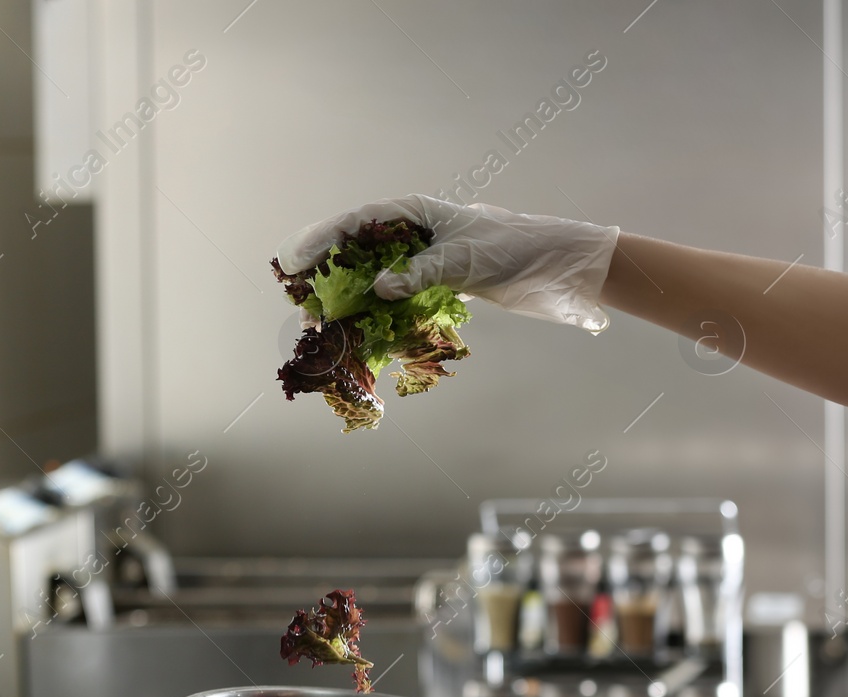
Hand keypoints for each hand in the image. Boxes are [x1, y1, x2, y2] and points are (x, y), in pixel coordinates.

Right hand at [275, 195, 620, 331]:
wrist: (556, 266)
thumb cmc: (513, 248)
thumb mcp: (464, 259)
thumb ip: (419, 272)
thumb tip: (377, 290)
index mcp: (415, 213)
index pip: (356, 222)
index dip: (320, 240)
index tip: (292, 261)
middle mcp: (411, 234)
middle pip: (354, 251)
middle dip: (324, 276)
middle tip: (300, 303)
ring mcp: (419, 259)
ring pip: (369, 277)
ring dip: (344, 300)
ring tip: (320, 323)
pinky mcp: (431, 283)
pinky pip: (391, 297)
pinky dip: (372, 313)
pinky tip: (355, 330)